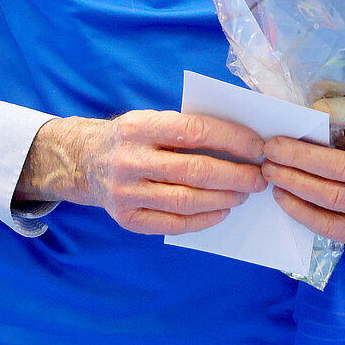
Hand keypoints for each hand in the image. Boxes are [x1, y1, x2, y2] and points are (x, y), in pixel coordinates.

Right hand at [17, 112, 267, 235]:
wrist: (85, 161)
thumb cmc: (134, 138)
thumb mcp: (152, 121)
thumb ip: (188, 127)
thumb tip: (244, 140)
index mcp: (139, 127)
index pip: (195, 131)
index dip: (232, 139)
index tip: (258, 146)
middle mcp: (129, 160)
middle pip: (194, 170)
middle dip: (235, 175)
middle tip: (259, 178)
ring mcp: (125, 192)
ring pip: (186, 200)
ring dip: (223, 198)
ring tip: (244, 194)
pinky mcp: (126, 219)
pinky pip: (172, 223)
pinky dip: (203, 219)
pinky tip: (221, 211)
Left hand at [262, 98, 344, 244]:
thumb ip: (340, 124)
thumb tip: (299, 114)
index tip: (315, 108)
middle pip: (342, 167)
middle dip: (301, 156)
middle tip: (271, 148)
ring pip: (331, 196)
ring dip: (295, 182)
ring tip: (270, 171)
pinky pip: (326, 224)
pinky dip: (299, 209)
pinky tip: (281, 195)